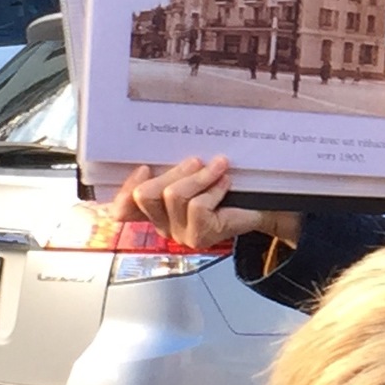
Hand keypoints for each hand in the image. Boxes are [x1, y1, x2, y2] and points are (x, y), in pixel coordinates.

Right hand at [110, 155, 300, 251]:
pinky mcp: (200, 236)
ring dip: (198, 176)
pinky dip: (213, 189)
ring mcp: (180, 234)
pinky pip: (197, 206)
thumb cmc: (227, 189)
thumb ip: (174, 169)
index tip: (144, 167)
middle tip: (195, 161)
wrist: (261, 206)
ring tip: (217, 167)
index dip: (125, 188)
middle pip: (145, 195)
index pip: (123, 209)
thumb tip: (160, 149)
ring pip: (173, 196)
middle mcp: (163, 225)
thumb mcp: (195, 175)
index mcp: (156, 210)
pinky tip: (225, 183)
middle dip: (172, 172)